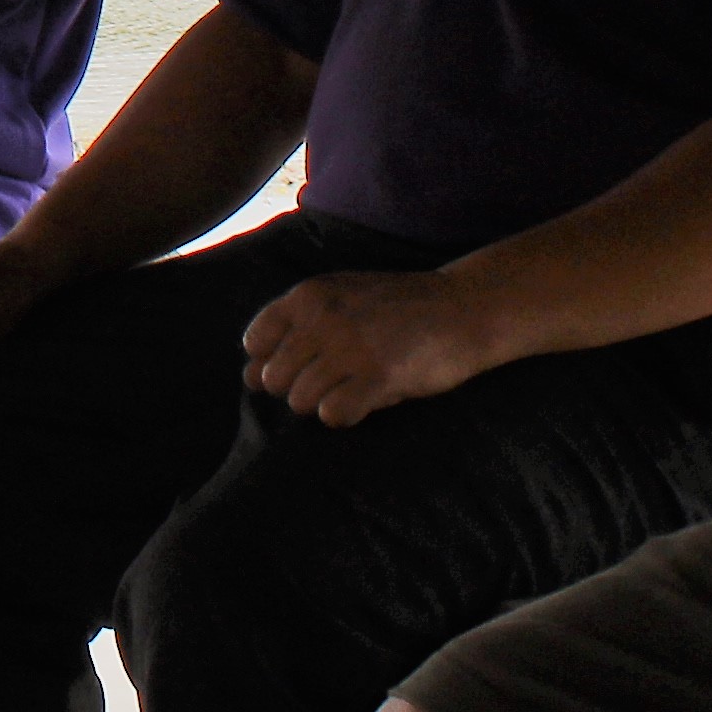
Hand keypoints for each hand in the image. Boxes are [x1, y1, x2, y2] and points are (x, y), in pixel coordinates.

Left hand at [244, 268, 509, 425]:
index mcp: (309, 294)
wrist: (463, 307)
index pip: (255, 342)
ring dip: (320, 405)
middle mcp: (323, 318)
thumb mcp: (341, 296)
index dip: (270, 363)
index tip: (299, 367)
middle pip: (274, 378)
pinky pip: (333, 413)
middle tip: (329, 384)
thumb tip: (248, 378)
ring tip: (349, 391)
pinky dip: (342, 416)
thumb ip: (295, 327)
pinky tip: (362, 403)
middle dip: (294, 389)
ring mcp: (350, 347)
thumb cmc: (398, 307)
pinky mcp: (379, 376)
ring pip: (300, 400)